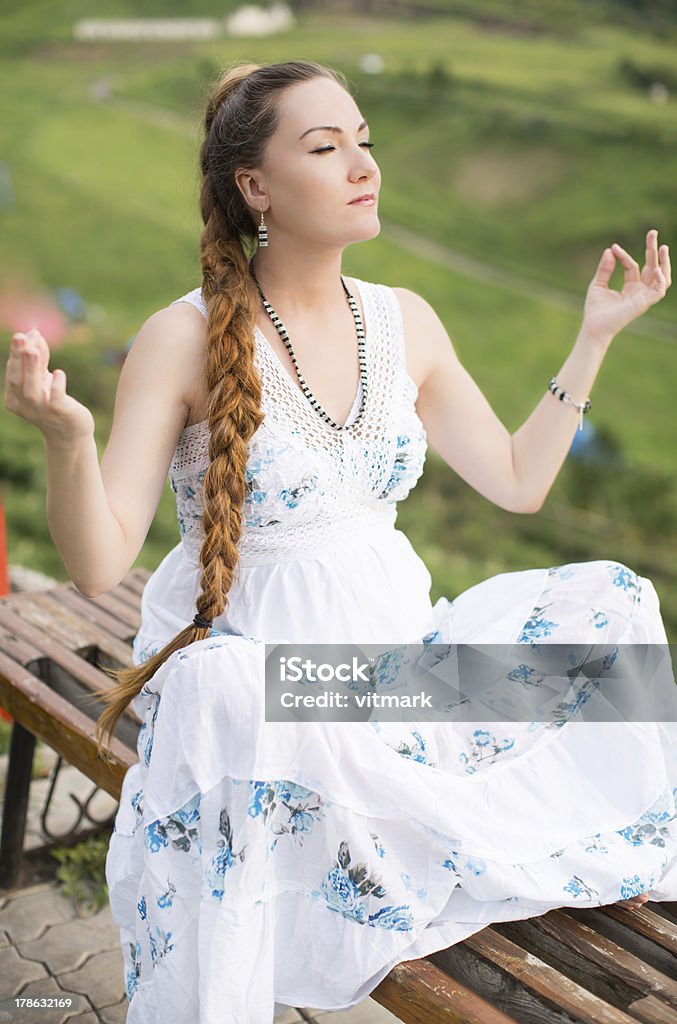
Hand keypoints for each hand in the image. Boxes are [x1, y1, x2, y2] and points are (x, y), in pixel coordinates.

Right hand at [4, 328, 94, 442]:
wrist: (70, 434)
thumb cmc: (54, 402)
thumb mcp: (43, 378)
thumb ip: (39, 358)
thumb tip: (33, 332)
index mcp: (14, 397)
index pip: (13, 372)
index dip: (17, 353)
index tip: (23, 334)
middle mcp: (25, 405)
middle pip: (17, 380)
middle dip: (18, 358)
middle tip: (20, 337)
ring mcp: (41, 411)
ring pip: (32, 390)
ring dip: (32, 369)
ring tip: (34, 351)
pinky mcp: (60, 413)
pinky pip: (55, 399)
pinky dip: (55, 386)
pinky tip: (58, 373)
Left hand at [581, 229, 670, 345]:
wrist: (593, 326)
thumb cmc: (595, 310)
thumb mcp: (598, 284)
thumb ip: (605, 268)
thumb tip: (610, 249)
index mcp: (630, 287)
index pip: (632, 266)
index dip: (624, 255)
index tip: (613, 248)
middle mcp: (639, 291)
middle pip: (651, 267)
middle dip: (653, 250)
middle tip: (653, 232)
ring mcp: (643, 297)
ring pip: (661, 278)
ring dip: (664, 262)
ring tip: (663, 247)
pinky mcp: (644, 304)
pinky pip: (659, 291)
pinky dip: (661, 280)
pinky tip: (657, 269)